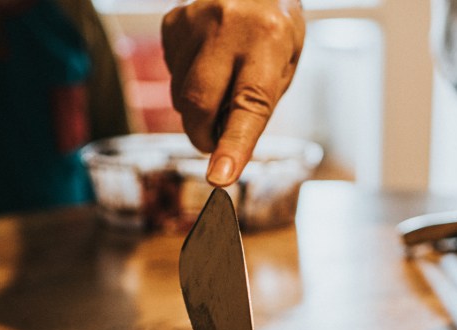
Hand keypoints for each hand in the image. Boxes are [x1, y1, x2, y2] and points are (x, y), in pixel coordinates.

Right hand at [162, 0, 304, 185]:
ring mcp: (193, 22)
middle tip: (213, 142)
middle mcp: (227, 27)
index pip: (248, 105)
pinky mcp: (172, 22)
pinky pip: (172, 73)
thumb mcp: (285, 63)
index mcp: (268, 39)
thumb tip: (222, 148)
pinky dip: (187, 81)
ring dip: (198, 108)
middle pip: (198, 104)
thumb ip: (258, 104)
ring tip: (222, 84)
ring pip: (180, 95)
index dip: (233, 146)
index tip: (219, 179)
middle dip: (203, 137)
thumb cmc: (276, 26)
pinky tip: (207, 61)